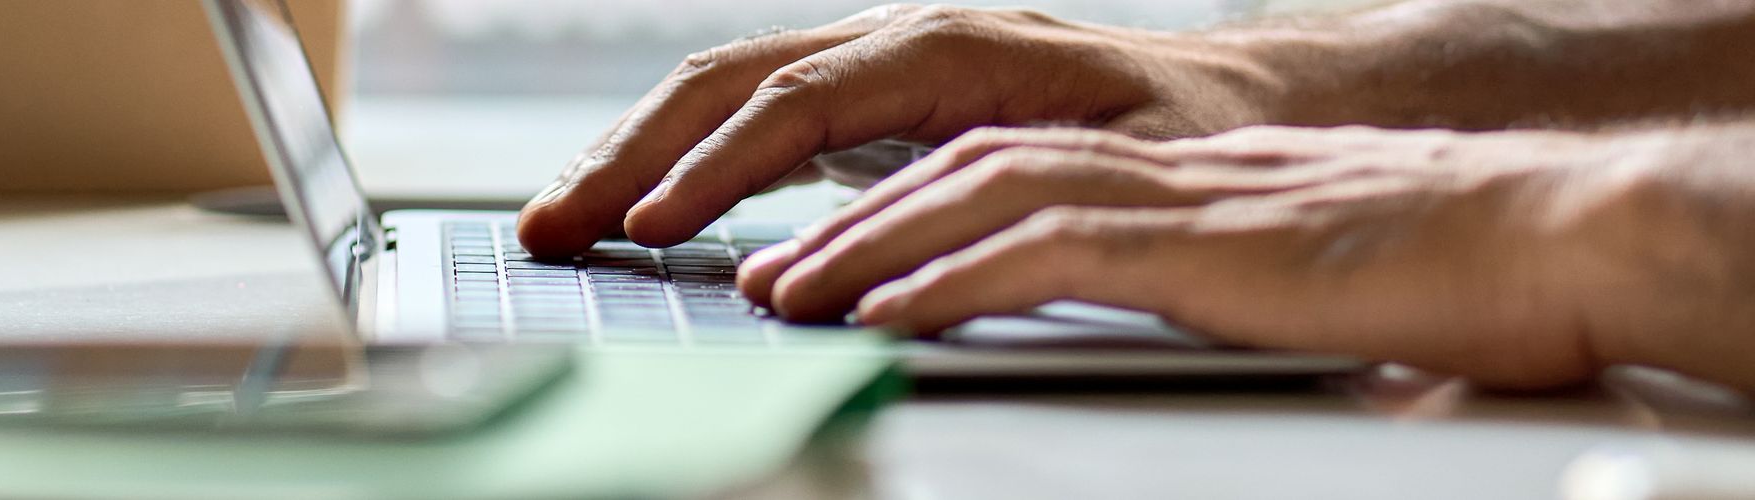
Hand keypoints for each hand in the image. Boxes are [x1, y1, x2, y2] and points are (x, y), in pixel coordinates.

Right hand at [515, 4, 1283, 256]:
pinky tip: (641, 205)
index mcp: (950, 46)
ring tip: (558, 218)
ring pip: (724, 90)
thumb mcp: (1114, 172)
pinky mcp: (871, 96)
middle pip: (728, 80)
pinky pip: (753, 112)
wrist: (1230, 100)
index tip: (645, 227)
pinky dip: (683, 157)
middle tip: (546, 226)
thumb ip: (1001, 201)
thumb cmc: (1180, 138)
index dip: (713, 168)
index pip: (797, 102)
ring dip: (634, 152)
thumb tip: (876, 258)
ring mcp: (877, 60)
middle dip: (628, 153)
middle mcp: (898, 38)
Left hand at [742, 125, 1651, 388]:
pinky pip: (1045, 250)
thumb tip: (1133, 310)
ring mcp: (1171, 196)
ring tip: (789, 294)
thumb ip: (1192, 273)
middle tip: (765, 272)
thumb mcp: (1274, 264)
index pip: (993, 166)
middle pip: (957, 168)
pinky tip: (890, 310)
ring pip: (977, 197)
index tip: (818, 254)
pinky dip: (952, 277)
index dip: (893, 205)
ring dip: (869, 248)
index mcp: (1159, 170)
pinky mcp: (1199, 243)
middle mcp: (1149, 166)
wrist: (1549, 231)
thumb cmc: (1431, 261)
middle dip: (848, 220)